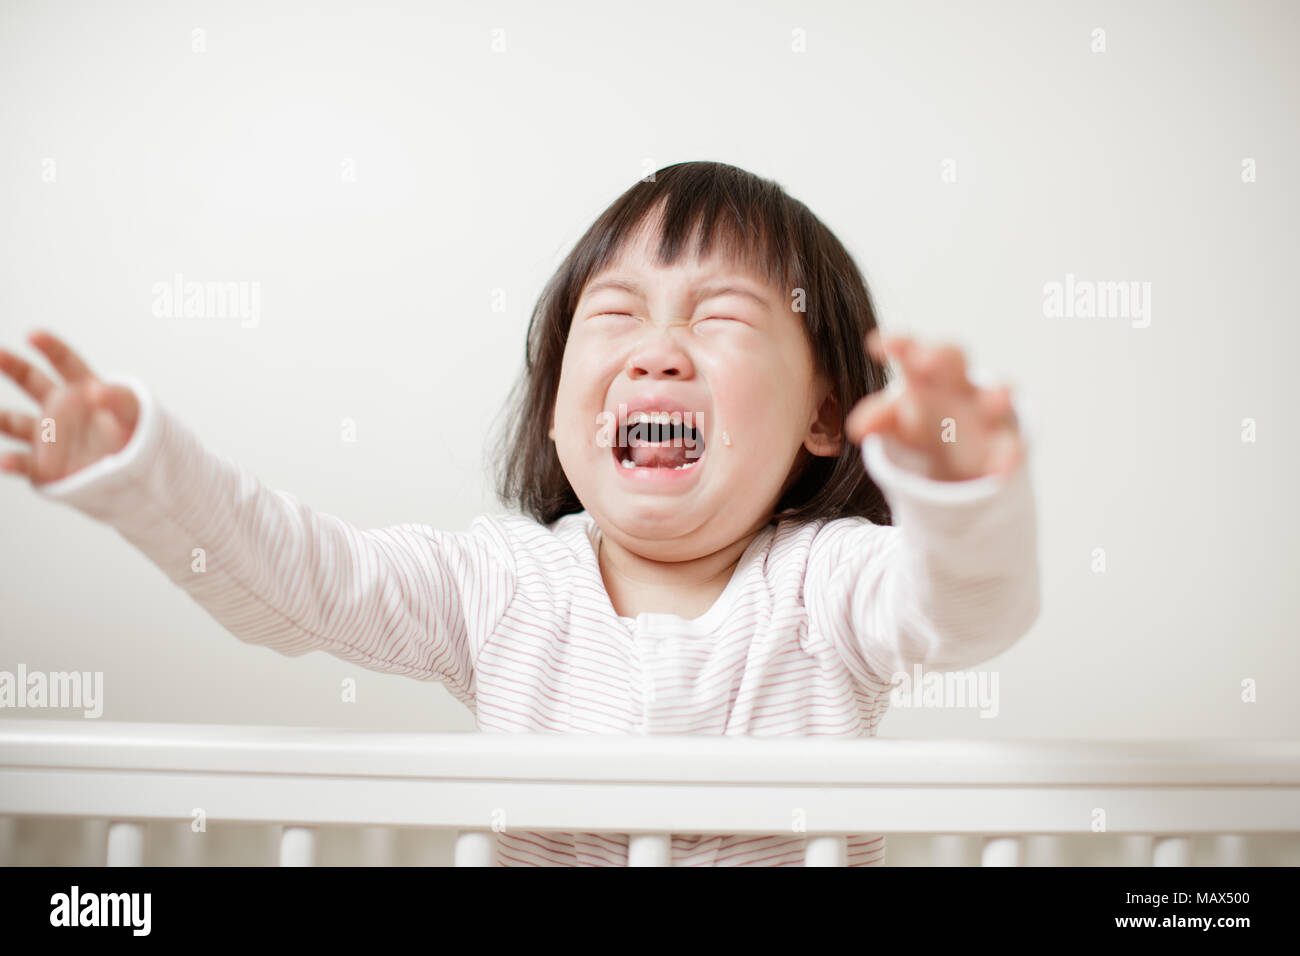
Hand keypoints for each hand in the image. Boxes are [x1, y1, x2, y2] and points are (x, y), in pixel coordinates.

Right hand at [0, 330, 139, 484]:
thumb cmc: (134, 436)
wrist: (136, 473)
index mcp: (81, 389)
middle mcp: (59, 409)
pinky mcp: (44, 466)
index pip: (64, 363)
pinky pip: (23, 463)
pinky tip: (4, 461)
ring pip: (14, 423)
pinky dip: (11, 462)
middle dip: (13, 366)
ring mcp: (48, 436)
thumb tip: (96, 390)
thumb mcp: (133, 414)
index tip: (33, 335)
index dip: (50, 347)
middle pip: (30, 382)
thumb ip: (119, 399)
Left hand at [845, 332, 1023, 480]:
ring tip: (996, 400)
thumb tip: (856, 428)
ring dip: (997, 395)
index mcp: (925, 372)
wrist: (960, 444)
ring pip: (996, 395)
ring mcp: (986, 409)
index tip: (877, 344)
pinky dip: (1006, 458)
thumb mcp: (897, 419)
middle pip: (955, 358)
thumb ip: (879, 419)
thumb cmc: (922, 418)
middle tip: (925, 359)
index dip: (899, 345)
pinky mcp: (1005, 441)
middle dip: (942, 356)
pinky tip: (998, 473)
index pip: (912, 350)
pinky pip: (1009, 446)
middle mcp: (958, 383)